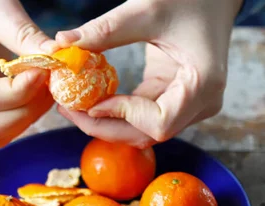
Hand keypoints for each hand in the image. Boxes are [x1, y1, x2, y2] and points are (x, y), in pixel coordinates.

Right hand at [0, 0, 56, 147]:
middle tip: (48, 85)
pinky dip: (26, 117)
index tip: (44, 71)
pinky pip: (2, 129)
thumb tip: (57, 58)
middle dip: (22, 113)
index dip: (17, 92)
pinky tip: (39, 92)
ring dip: (27, 118)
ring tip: (46, 87)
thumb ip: (23, 33)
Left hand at [55, 0, 242, 147]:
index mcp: (203, 84)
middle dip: (106, 126)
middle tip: (67, 110)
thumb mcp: (146, 10)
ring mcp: (191, 104)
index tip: (91, 102)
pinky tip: (92, 98)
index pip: (160, 123)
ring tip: (73, 105)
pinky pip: (145, 116)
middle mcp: (202, 102)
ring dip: (109, 122)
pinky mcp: (178, 99)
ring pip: (145, 130)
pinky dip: (118, 110)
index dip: (123, 117)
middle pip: (149, 134)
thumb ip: (106, 31)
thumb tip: (62, 44)